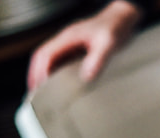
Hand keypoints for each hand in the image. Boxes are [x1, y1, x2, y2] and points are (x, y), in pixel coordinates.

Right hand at [27, 0, 142, 89]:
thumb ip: (98, 59)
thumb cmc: (116, 27)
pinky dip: (55, 74)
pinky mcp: (77, 50)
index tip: (40, 89)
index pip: (45, 55)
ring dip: (43, 76)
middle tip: (35, 96)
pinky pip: (61, 62)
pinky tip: (60, 87)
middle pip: (42, 58)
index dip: (40, 72)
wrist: (123, 18)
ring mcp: (70, 45)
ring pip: (50, 61)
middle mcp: (66, 41)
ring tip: (43, 95)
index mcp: (68, 38)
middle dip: (35, 76)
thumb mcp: (109, 43)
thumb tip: (87, 77)